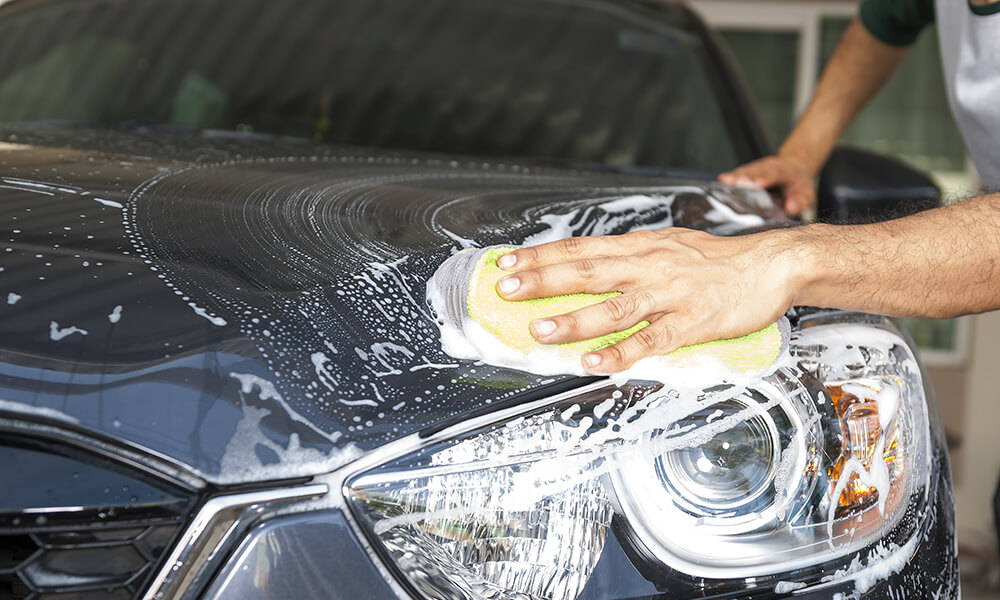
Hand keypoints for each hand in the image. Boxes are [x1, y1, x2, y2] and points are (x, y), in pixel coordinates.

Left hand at [495, 229, 801, 373]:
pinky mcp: (692, 322)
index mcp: (641, 247)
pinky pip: (651, 341)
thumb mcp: (668, 246)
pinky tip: (595, 362)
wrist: (772, 264)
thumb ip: (629, 258)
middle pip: (588, 272)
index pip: (581, 248)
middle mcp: (649, 266)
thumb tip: (588, 266)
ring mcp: (670, 295)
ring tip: (540, 330)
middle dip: (544, 281)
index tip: (508, 263)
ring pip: (614, 308)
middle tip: (507, 289)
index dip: (542, 255)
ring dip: (575, 320)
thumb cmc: (717, 260)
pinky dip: (621, 353)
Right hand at [718, 154, 815, 215]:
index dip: (766, 178)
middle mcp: (769, 166)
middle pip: (756, 170)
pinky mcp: (747, 172)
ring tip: (724, 181)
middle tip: (735, 182)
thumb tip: (790, 208)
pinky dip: (730, 178)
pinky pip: (738, 174)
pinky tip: (721, 181)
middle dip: (746, 176)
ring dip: (735, 177)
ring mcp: (757, 168)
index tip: (757, 183)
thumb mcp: (807, 194)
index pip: (775, 174)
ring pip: (745, 171)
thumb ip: (800, 201)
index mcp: (785, 171)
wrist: (794, 168)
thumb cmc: (798, 185)